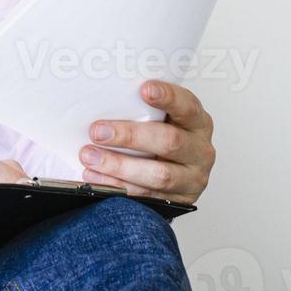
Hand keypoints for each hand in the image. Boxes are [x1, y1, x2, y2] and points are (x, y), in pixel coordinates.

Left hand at [78, 80, 215, 204]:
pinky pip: (147, 196)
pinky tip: (96, 178)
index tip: (144, 89)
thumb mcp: (162, 120)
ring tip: (90, 157)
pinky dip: (119, 187)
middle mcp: (200, 149)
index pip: (187, 106)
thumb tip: (101, 98)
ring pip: (158, 175)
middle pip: (169, 141)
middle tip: (98, 132)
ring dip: (119, 166)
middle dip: (130, 136)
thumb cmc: (162, 137)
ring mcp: (191, 178)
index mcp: (198, 122)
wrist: (175, 175)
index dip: (168, 97)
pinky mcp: (177, 202)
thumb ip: (143, 110)